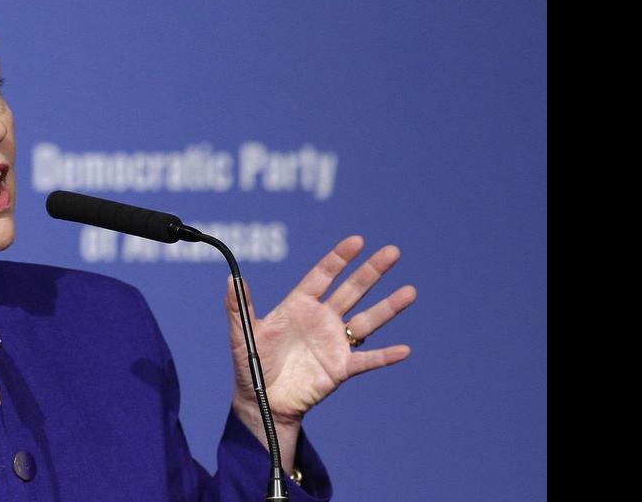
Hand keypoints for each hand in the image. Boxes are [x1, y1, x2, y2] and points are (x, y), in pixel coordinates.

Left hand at [228, 236, 415, 459]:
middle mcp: (322, 319)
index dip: (340, 258)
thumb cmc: (253, 365)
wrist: (263, 401)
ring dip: (388, 307)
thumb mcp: (243, 334)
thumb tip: (231, 278)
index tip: (357, 241)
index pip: (323, 276)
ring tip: (410, 291)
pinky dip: (385, 356)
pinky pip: (367, 360)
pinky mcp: (341, 368)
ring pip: (366, 320)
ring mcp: (334, 342)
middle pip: (352, 289)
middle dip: (372, 271)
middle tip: (393, 252)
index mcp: (299, 306)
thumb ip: (238, 307)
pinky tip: (404, 350)